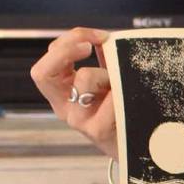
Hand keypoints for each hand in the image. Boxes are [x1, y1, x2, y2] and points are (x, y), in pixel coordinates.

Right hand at [30, 27, 117, 156]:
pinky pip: (109, 98)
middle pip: (42, 72)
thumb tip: (104, 38)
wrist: (141, 146)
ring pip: (82, 78)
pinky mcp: (98, 130)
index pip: (45, 63)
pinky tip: (130, 95)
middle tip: (91, 46)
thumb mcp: (105, 81)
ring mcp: (78, 120)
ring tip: (119, 83)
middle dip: (67, 49)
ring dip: (106, 71)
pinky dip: (121, 90)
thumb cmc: (121, 110)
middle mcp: (64, 106)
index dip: (68, 41)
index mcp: (61, 92)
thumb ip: (101, 59)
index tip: (97, 37)